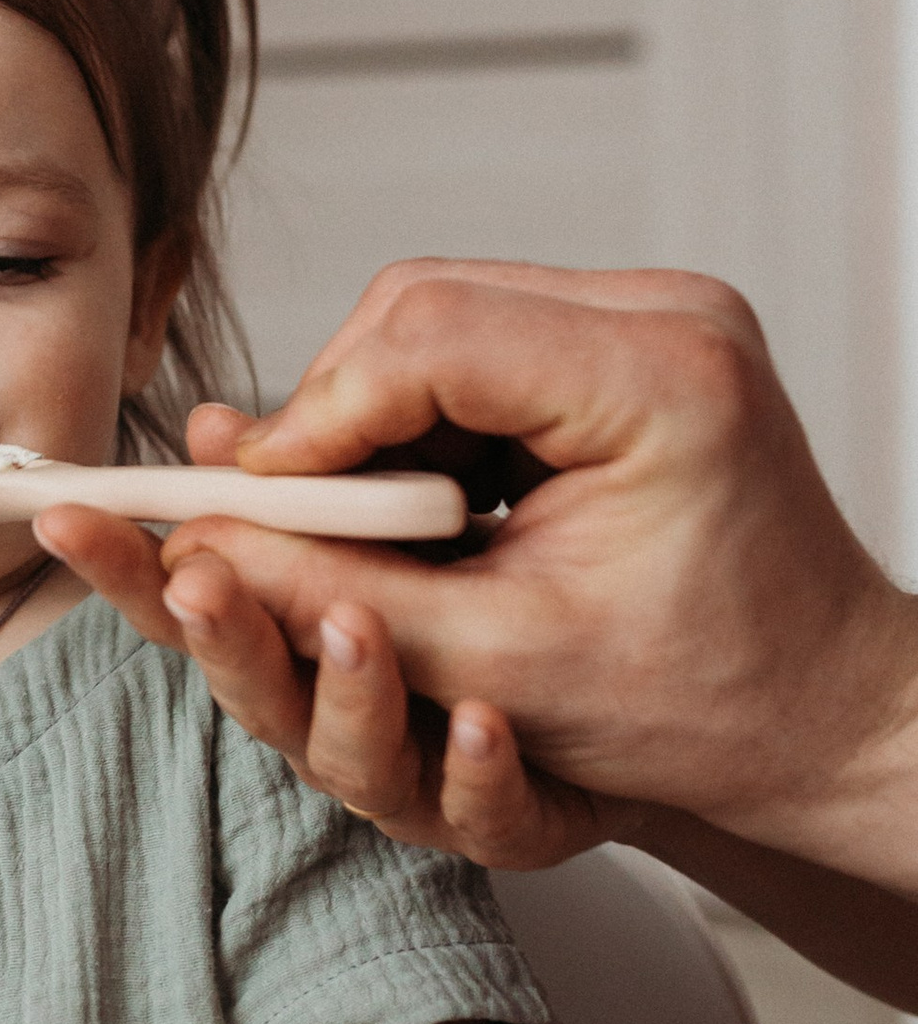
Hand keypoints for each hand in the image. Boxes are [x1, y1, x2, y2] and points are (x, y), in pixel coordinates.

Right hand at [47, 264, 917, 882]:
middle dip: (328, 414)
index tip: (242, 502)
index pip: (425, 337)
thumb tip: (195, 543)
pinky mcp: (641, 343)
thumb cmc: (703, 710)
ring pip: (438, 319)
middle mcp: (668, 316)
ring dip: (370, 416)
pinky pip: (484, 346)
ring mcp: (661, 318)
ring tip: (350, 525)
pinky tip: (417, 506)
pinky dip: (424, 420)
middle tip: (277, 518)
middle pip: (420, 307)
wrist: (829, 716)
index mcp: (659, 382)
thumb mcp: (499, 669)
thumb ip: (339, 597)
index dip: (309, 419)